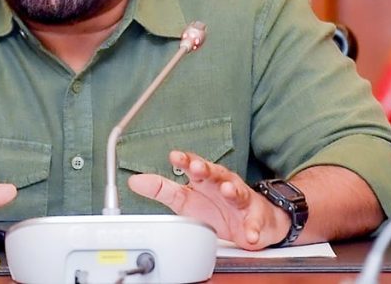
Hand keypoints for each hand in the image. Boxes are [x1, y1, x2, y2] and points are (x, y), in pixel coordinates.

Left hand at [127, 150, 290, 249]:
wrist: (252, 220)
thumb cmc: (216, 205)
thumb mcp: (186, 198)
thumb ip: (161, 189)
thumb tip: (135, 181)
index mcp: (205, 180)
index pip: (194, 166)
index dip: (185, 160)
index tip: (174, 156)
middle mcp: (224, 184)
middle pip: (216, 173)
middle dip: (207, 169)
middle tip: (197, 167)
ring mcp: (241, 201)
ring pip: (238, 193)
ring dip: (232, 191)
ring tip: (226, 190)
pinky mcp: (255, 220)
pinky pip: (255, 225)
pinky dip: (253, 229)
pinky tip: (250, 234)